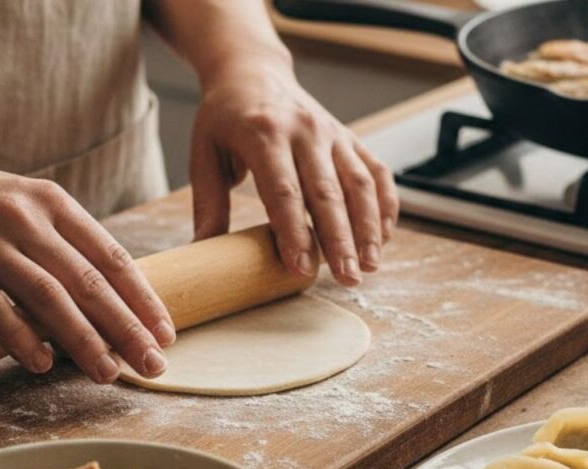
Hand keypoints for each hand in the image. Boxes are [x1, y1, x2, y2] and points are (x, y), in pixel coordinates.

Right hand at [0, 157, 174, 382]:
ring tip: (108, 373)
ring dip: (84, 341)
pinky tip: (43, 365)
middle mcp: (24, 217)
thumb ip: (61, 244)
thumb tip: (107, 299)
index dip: (143, 299)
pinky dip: (21, 339)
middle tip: (152, 364)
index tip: (165, 333)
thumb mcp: (21, 205)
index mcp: (52, 202)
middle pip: (89, 282)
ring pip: (48, 297)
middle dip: (127, 329)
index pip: (112, 256)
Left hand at [189, 58, 398, 285]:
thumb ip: (207, 203)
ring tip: (370, 265)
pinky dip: (386, 204)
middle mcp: (304, 132)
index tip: (301, 270)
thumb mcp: (204, 154)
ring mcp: (333, 134)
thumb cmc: (225, 119)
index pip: (284, 191)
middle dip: (340, 239)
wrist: (253, 72)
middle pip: (328, 192)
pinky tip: (385, 237)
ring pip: (359, 183)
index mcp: (264, 134)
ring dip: (369, 227)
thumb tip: (201, 252)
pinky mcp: (350, 138)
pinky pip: (376, 171)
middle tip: (347, 278)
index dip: (294, 232)